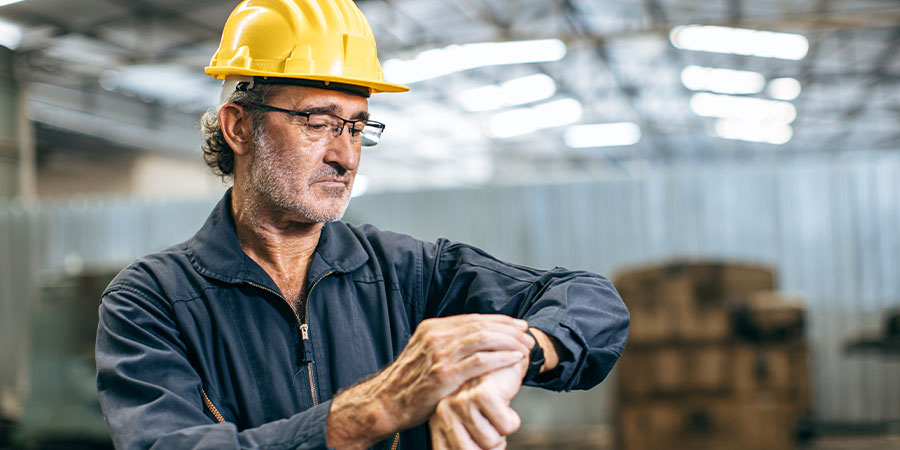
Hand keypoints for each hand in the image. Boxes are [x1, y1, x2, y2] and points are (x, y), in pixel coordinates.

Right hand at [326, 314, 531, 448]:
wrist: (386, 402)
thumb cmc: (409, 382)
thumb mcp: (425, 352)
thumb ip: (446, 343)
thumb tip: (474, 339)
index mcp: (432, 328)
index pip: (473, 319)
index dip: (499, 321)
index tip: (517, 325)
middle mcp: (436, 337)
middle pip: (481, 326)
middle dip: (508, 330)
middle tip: (527, 335)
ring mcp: (438, 355)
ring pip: (482, 340)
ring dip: (508, 342)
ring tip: (524, 347)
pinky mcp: (443, 375)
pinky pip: (479, 362)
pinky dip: (500, 358)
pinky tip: (513, 359)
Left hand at [430, 355, 528, 449]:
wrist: (500, 361)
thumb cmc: (485, 397)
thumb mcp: (470, 423)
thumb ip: (464, 442)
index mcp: (437, 421)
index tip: (480, 441)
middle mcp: (444, 411)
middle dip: (489, 444)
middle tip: (491, 425)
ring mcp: (461, 401)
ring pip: (491, 442)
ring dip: (501, 431)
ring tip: (495, 409)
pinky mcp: (483, 394)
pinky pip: (506, 427)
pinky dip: (512, 419)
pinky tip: (504, 400)